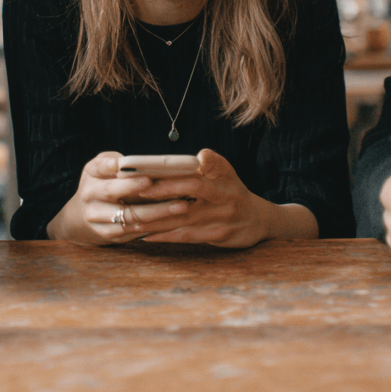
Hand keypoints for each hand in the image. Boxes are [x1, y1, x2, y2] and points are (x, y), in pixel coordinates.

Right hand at [46, 152, 191, 244]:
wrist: (81, 218)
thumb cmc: (100, 184)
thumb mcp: (100, 168)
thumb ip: (114, 161)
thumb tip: (139, 162)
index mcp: (91, 175)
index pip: (100, 167)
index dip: (112, 165)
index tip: (133, 164)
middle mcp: (91, 197)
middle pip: (114, 192)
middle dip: (137, 187)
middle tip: (160, 183)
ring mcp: (99, 219)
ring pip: (131, 216)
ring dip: (159, 211)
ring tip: (183, 205)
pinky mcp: (112, 235)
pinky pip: (138, 232)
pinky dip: (159, 226)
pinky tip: (178, 219)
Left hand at [133, 149, 316, 246]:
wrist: (258, 220)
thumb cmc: (231, 192)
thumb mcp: (226, 173)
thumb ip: (210, 164)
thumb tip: (198, 156)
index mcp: (224, 174)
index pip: (203, 166)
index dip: (183, 165)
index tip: (154, 170)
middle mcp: (226, 193)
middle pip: (193, 187)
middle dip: (164, 189)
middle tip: (138, 191)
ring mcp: (224, 216)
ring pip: (185, 215)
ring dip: (157, 217)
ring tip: (132, 216)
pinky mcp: (220, 235)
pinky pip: (188, 236)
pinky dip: (166, 236)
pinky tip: (146, 235)